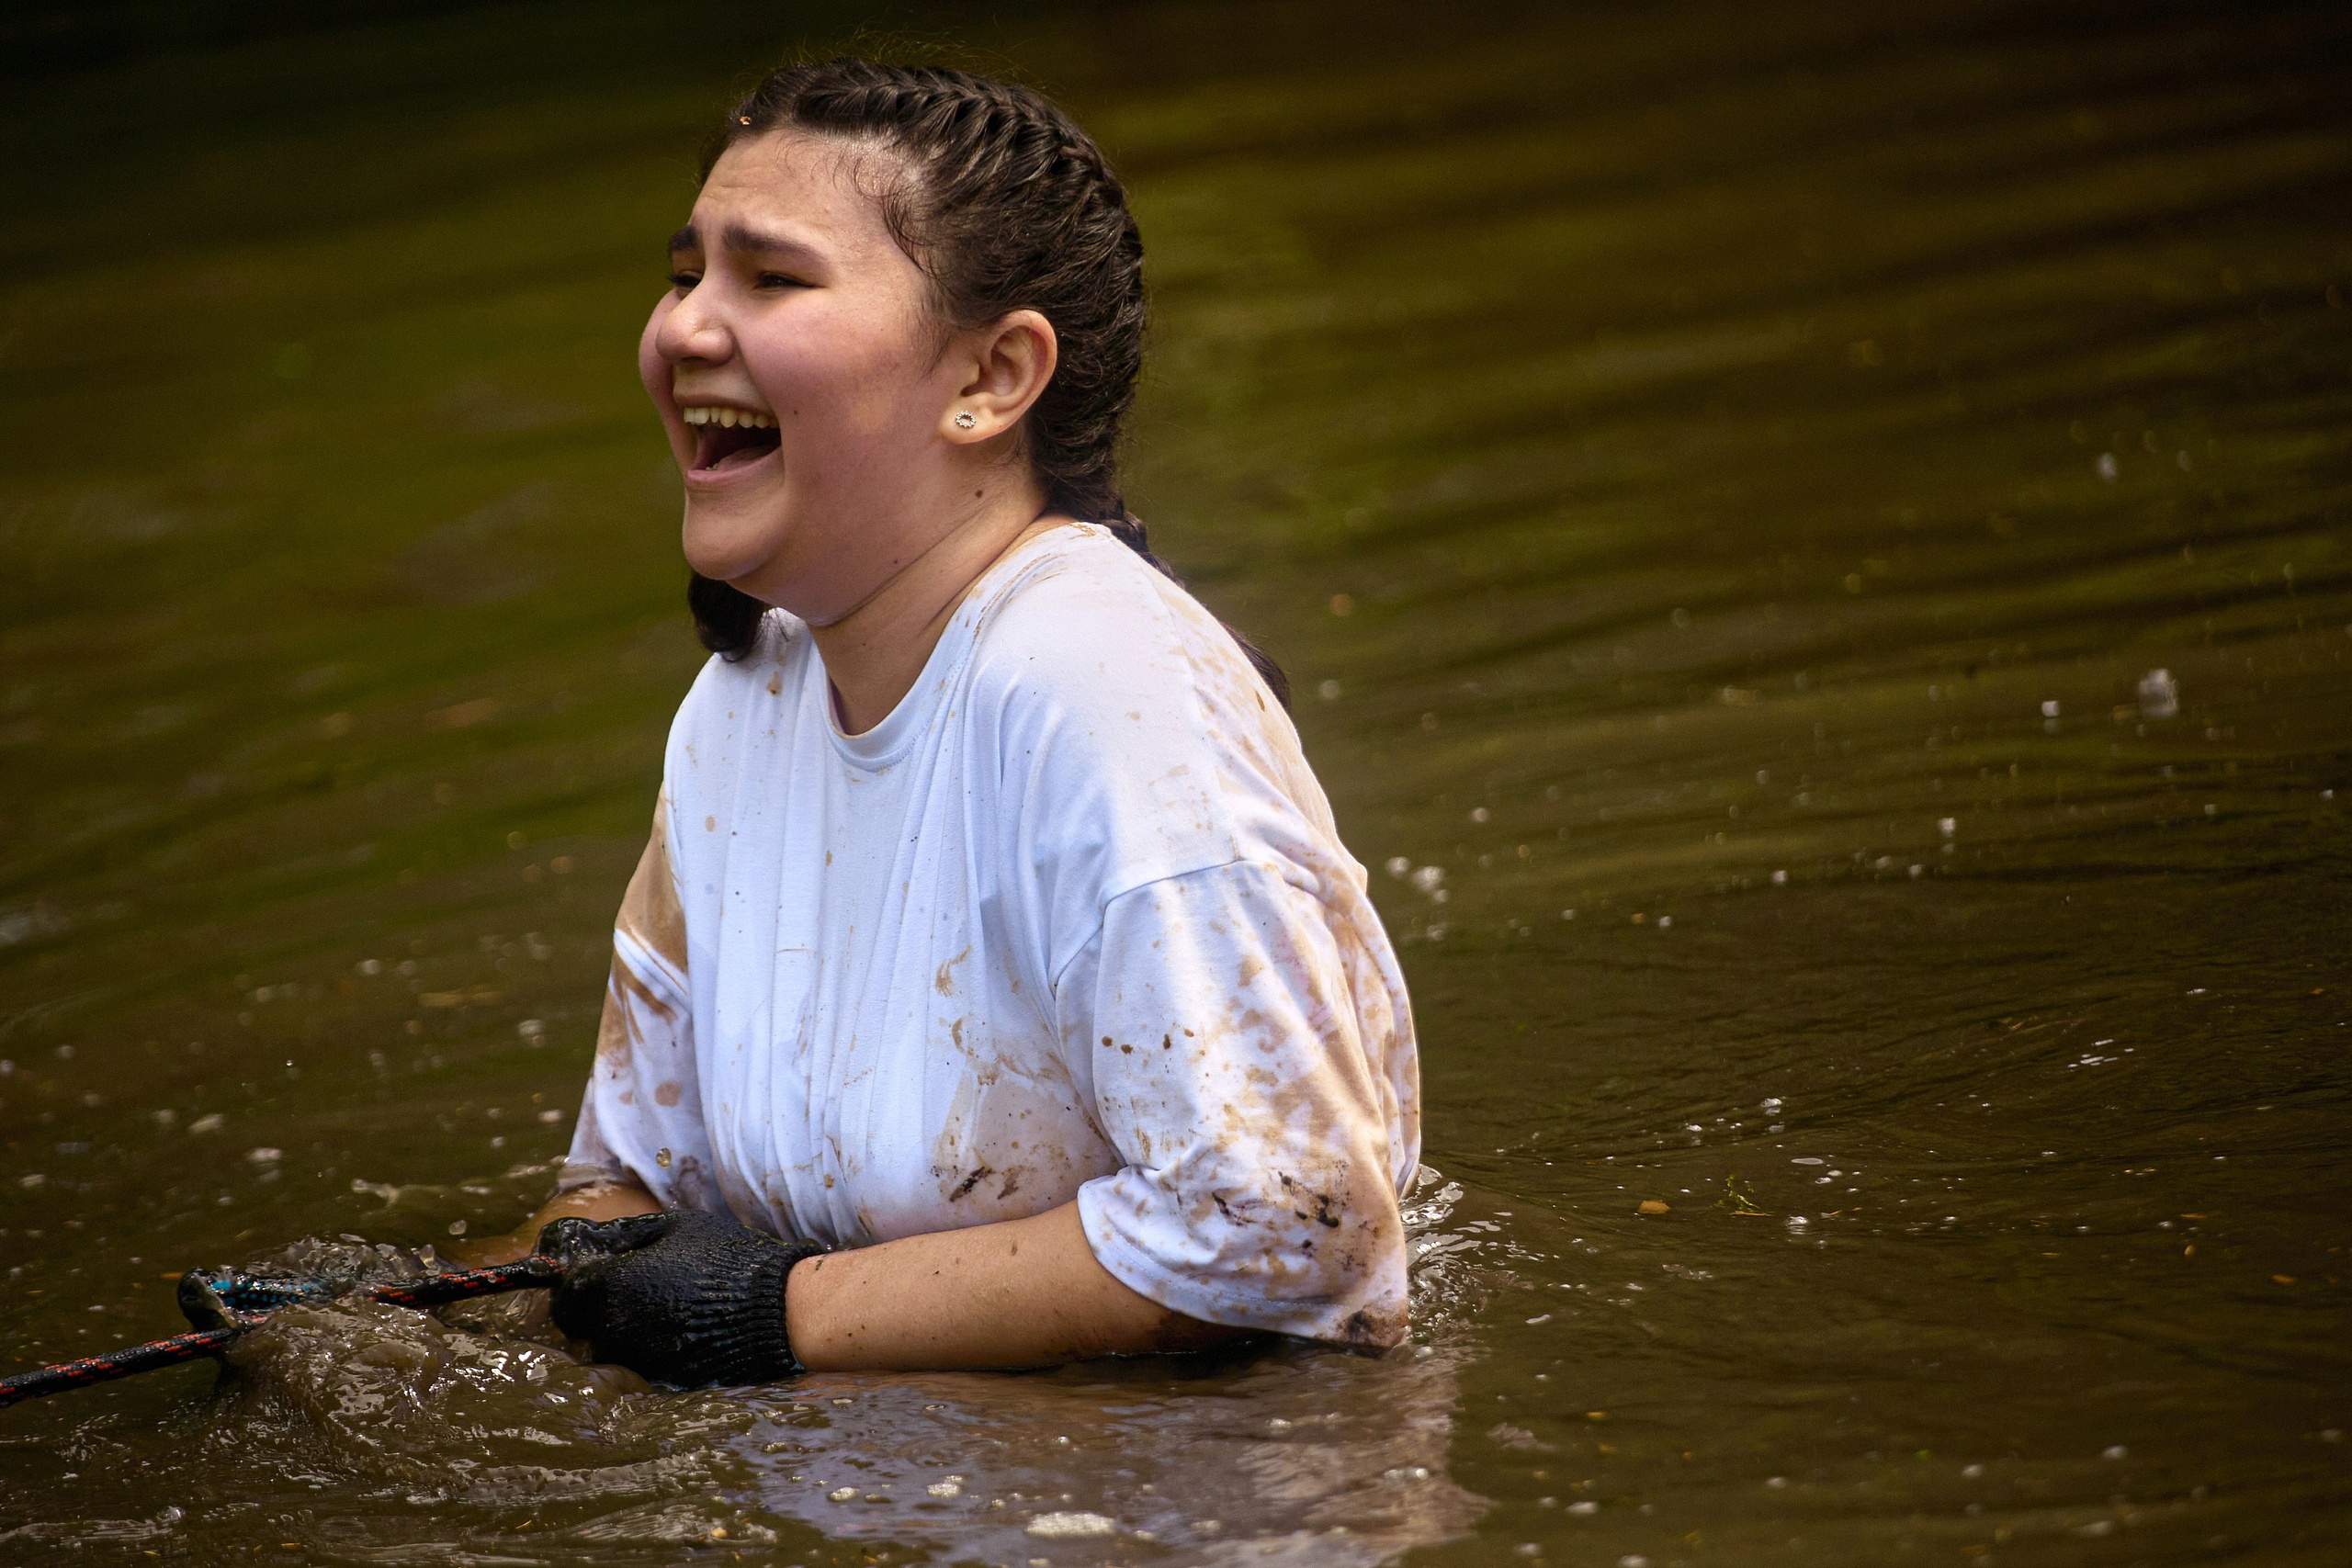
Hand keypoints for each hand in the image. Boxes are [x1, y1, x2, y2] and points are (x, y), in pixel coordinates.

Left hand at [537, 1210, 824, 1386]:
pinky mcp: (664, 1380)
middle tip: (629, 1289)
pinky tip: (682, 1327)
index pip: (565, 1298)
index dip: (573, 1286)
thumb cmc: (726, 1259)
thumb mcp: (677, 1226)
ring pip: (612, 1347)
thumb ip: (625, 1234)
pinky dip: (652, 1346)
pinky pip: (642, 1362)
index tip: (592, 1275)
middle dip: (596, 1309)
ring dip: (624, 1329)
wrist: (775, 1311)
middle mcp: (619, 1330)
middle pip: (583, 1327)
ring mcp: (641, 1360)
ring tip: (664, 1306)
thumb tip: (592, 1239)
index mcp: (615, 1288)